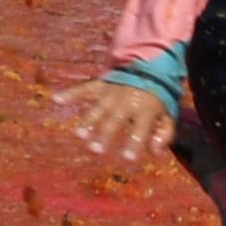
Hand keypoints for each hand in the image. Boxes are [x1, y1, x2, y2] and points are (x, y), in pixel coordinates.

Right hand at [51, 77, 173, 164]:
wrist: (150, 66)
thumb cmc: (158, 98)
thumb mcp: (169, 115)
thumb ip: (164, 134)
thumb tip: (155, 152)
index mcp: (146, 110)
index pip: (140, 130)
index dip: (134, 144)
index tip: (127, 158)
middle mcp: (126, 102)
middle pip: (114, 121)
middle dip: (104, 135)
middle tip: (95, 150)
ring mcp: (111, 93)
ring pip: (97, 109)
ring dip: (87, 122)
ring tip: (79, 135)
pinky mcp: (100, 86)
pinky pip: (84, 90)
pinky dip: (70, 94)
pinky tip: (57, 99)